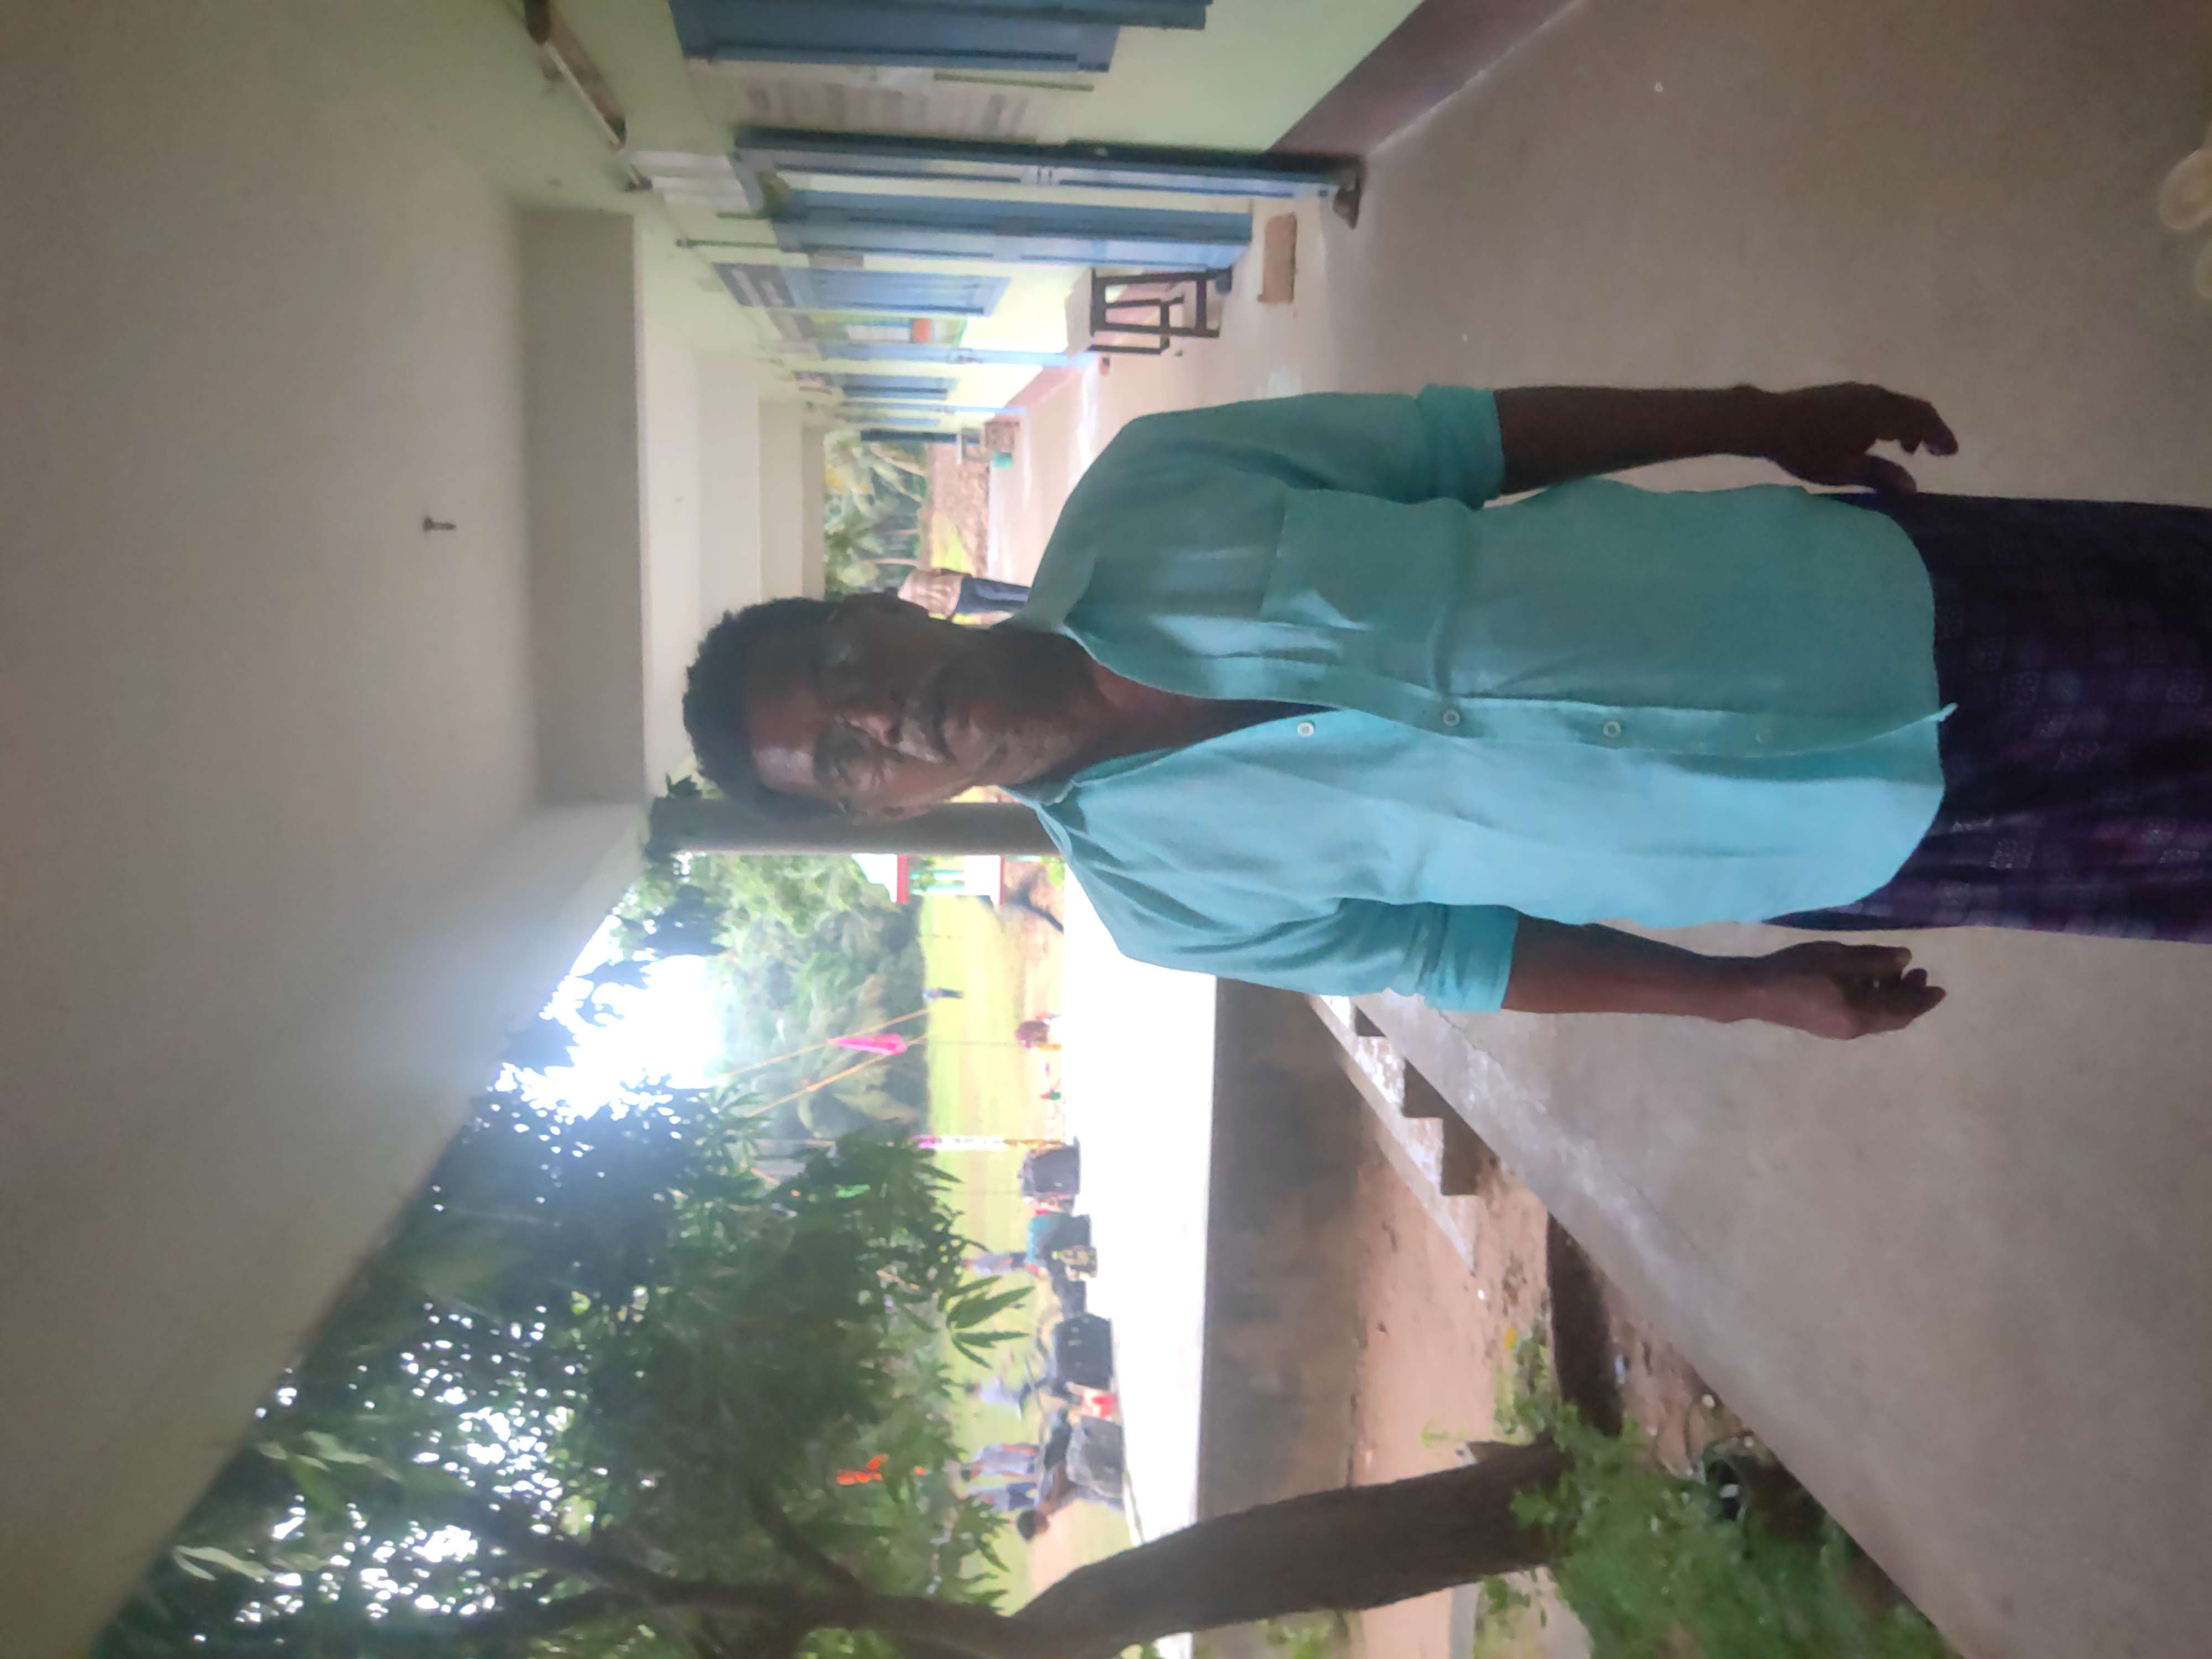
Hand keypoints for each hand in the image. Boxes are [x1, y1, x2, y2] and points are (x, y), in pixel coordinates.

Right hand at [1740, 942, 1945, 1038]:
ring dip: (1889, 995)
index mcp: (1861, 1016)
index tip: (1939, 988)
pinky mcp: (1824, 1023)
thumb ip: (1874, 960)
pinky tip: (1865, 980)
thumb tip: (1905, 959)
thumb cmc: (1798, 971)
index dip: (1922, 1000)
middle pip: (1891, 1017)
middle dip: (1908, 996)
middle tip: (1919, 973)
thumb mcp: (1839, 959)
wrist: (1755, 991)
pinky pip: (1860, 1014)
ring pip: (1876, 1015)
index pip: (1902, 1012)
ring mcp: (1837, 1029)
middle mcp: (1853, 1029)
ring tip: (1894, 972)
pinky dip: (1872, 998)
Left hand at [1760, 383, 1957, 492]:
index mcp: (1883, 414)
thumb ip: (1881, 476)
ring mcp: (1860, 390)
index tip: (1951, 453)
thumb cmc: (1806, 450)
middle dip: (1930, 429)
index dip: (1941, 438)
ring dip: (1909, 423)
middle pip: (1916, 408)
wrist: (1769, 420)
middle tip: (1937, 451)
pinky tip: (1878, 435)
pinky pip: (1882, 401)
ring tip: (1907, 449)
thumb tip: (1913, 488)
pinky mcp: (1846, 391)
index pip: (1923, 423)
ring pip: (1898, 403)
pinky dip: (1892, 416)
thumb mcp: (1844, 470)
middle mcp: (1877, 396)